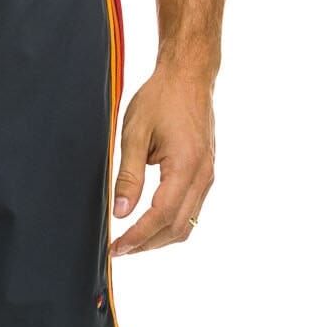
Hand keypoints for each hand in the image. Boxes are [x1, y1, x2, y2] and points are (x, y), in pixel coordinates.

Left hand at [109, 62, 214, 255]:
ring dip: (160, 237)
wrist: (188, 77)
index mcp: (186, 166)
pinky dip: (171, 222)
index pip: (161, 216)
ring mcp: (208, 176)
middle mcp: (203, 176)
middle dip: (147, 244)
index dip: (138, 236)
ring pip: (187, 222)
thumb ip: (128, 175)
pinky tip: (150, 221)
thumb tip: (121, 211)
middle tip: (119, 249)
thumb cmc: (160, 98)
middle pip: (177, 227)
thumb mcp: (135, 132)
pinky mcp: (206, 173)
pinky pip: (191, 208)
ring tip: (132, 241)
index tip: (117, 248)